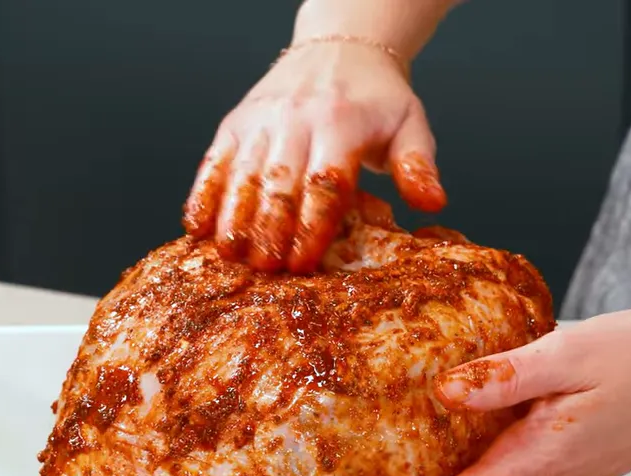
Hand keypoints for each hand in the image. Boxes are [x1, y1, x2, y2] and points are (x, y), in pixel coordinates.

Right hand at [181, 41, 445, 273]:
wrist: (340, 50)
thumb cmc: (376, 100)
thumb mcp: (410, 125)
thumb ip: (418, 166)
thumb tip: (432, 202)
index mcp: (341, 121)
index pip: (325, 181)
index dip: (312, 226)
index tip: (305, 263)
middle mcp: (296, 118)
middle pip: (279, 182)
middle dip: (271, 229)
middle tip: (267, 270)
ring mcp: (260, 120)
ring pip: (242, 174)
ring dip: (234, 218)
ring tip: (232, 255)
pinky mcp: (234, 123)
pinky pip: (213, 162)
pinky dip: (203, 195)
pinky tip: (198, 229)